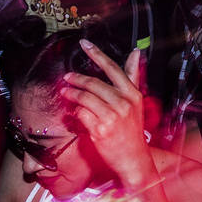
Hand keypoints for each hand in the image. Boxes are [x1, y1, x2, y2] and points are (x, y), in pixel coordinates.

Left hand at [60, 41, 152, 185]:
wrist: (133, 158)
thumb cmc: (132, 130)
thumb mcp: (137, 101)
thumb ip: (133, 76)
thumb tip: (135, 53)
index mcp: (133, 94)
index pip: (113, 69)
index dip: (97, 54)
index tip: (85, 44)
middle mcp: (124, 103)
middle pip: (94, 83)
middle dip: (77, 79)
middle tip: (67, 78)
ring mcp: (112, 116)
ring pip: (85, 98)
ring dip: (71, 94)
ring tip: (65, 93)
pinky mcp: (100, 129)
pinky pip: (81, 114)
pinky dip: (75, 112)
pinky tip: (74, 112)